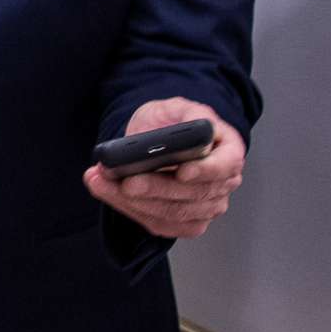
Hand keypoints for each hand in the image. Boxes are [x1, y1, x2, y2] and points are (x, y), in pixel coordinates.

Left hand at [83, 98, 246, 240]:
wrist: (156, 140)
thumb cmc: (171, 122)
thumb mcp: (178, 107)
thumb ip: (185, 116)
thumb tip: (181, 134)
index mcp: (228, 151)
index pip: (226, 165)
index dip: (205, 171)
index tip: (181, 171)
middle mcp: (223, 182)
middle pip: (193, 194)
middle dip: (154, 188)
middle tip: (124, 180)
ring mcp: (207, 206)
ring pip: (172, 212)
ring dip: (133, 201)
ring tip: (102, 182)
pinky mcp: (185, 222)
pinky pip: (159, 224)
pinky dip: (131, 210)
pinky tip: (110, 194)